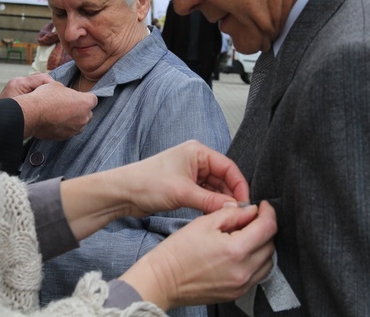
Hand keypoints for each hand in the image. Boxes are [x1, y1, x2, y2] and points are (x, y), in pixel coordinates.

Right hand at [1, 74, 96, 139]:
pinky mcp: (65, 137)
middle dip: (81, 109)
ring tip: (61, 114)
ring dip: (73, 120)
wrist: (32, 113)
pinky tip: (55, 122)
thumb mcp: (58, 86)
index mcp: (85, 102)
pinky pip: (69, 131)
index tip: (79, 97)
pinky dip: (64, 127)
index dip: (86, 97)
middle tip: (69, 105)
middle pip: (88, 113)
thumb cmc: (45, 97)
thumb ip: (68, 92)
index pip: (93, 99)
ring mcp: (75, 129)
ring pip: (79, 124)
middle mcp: (84, 118)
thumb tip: (67, 95)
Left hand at [114, 140, 250, 215]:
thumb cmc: (146, 183)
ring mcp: (190, 174)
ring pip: (215, 189)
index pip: (228, 167)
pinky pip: (205, 195)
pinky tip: (214, 215)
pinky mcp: (185, 187)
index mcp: (197, 152)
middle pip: (224, 178)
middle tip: (238, 214)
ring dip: (220, 202)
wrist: (123, 193)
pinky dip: (210, 205)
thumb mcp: (182, 192)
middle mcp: (196, 160)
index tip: (246, 203)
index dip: (239, 185)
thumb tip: (234, 208)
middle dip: (231, 195)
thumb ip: (210, 201)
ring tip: (227, 217)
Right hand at [120, 202, 276, 310]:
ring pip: (267, 262)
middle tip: (251, 219)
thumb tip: (250, 211)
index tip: (263, 206)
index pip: (268, 228)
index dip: (268, 212)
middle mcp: (243, 270)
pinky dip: (256, 261)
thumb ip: (232, 214)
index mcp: (236, 250)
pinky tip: (240, 253)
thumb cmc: (178, 252)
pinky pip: (257, 275)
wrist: (163, 280)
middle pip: (270, 244)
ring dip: (262, 246)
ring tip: (246, 236)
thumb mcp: (204, 223)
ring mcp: (241, 285)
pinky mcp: (236, 293)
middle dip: (264, 228)